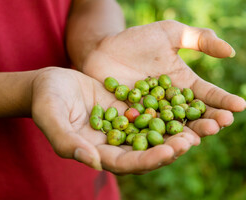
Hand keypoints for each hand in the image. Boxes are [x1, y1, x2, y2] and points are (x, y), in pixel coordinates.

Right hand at [31, 67, 198, 174]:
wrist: (54, 82)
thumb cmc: (47, 100)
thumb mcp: (52, 118)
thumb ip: (67, 141)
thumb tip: (92, 162)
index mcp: (100, 152)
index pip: (128, 163)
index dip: (148, 160)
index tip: (168, 152)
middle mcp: (118, 143)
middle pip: (148, 151)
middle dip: (171, 147)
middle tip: (192, 140)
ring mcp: (127, 125)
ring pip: (157, 132)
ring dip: (178, 130)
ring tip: (199, 125)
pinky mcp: (132, 108)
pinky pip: (155, 110)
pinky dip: (171, 109)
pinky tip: (188, 102)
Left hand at [82, 20, 245, 137]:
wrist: (103, 48)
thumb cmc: (137, 39)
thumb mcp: (170, 32)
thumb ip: (200, 38)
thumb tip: (231, 51)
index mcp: (185, 84)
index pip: (209, 94)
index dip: (224, 100)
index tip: (240, 105)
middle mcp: (173, 103)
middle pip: (195, 115)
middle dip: (210, 120)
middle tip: (222, 123)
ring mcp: (155, 115)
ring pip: (175, 128)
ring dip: (188, 134)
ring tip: (199, 137)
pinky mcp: (135, 123)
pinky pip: (148, 132)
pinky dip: (159, 139)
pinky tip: (168, 144)